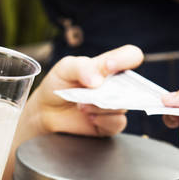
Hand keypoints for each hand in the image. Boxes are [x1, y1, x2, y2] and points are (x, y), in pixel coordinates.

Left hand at [21, 44, 144, 137]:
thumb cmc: (58, 85)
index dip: (126, 59)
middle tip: (91, 90)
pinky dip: (103, 120)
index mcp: (109, 66)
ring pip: (122, 105)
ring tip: (81, 105)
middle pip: (132, 84)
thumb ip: (82, 67)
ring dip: (100, 105)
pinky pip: (118, 122)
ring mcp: (114, 104)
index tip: (109, 66)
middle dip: (111, 88)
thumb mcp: (65, 68)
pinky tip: (89, 117)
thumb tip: (99, 80)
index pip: (131, 56)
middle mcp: (115, 85)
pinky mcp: (110, 123)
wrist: (46, 111)